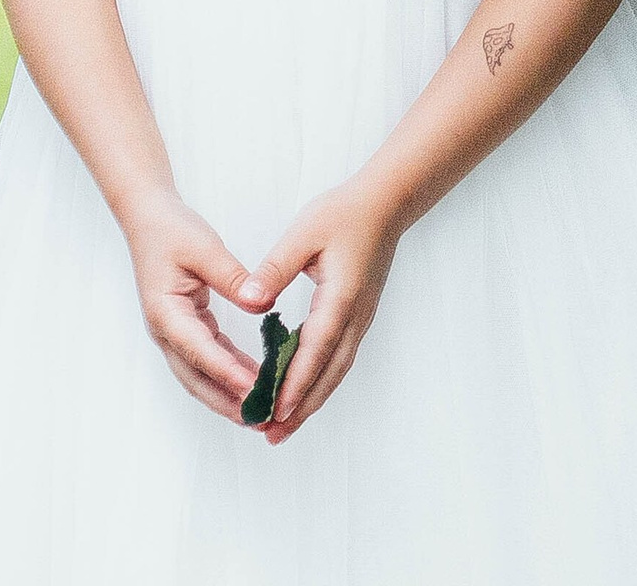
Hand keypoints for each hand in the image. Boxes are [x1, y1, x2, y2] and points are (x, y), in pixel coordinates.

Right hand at [121, 191, 262, 423]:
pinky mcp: (185, 327)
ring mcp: (173, 332)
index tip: (255, 389)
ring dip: (228, 393)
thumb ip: (233, 278)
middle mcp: (166, 331)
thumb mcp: (205, 248)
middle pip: (197, 378)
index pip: (200, 351)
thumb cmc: (172, 230)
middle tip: (261, 418)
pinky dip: (229, 370)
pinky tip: (253, 378)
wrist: (148, 218)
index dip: (228, 373)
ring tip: (261, 409)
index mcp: (166, 313)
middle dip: (228, 401)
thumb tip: (263, 305)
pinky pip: (208, 357)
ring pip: (202, 374)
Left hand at [236, 179, 401, 439]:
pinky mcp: (358, 315)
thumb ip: (275, 268)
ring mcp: (360, 319)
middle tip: (272, 435)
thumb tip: (250, 301)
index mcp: (340, 298)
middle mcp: (354, 317)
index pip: (315, 350)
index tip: (274, 413)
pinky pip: (339, 357)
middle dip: (301, 407)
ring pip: (336, 370)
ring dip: (311, 399)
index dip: (295, 384)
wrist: (386, 202)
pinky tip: (302, 389)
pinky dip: (320, 380)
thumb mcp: (303, 232)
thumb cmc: (344, 213)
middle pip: (328, 373)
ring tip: (284, 424)